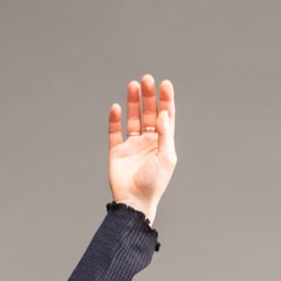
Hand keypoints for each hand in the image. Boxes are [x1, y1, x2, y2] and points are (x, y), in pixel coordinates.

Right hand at [108, 73, 176, 217]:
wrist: (134, 201)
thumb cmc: (154, 182)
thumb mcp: (166, 157)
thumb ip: (165, 134)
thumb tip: (163, 113)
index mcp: (162, 144)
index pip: (165, 117)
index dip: (166, 100)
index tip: (165, 83)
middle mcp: (148, 142)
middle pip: (148, 113)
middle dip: (149, 96)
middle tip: (147, 79)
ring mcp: (132, 145)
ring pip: (133, 118)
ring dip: (133, 102)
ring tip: (133, 85)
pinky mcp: (117, 151)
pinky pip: (115, 131)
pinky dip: (115, 119)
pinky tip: (116, 107)